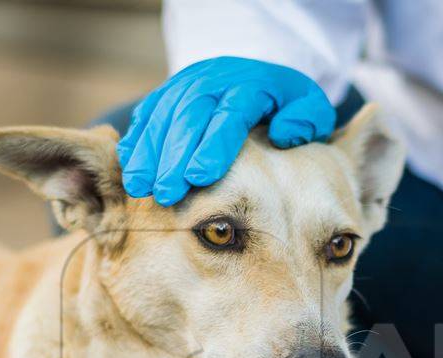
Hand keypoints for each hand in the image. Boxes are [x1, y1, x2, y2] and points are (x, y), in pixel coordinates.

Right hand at [117, 56, 334, 204]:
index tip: (200, 177)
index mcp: (252, 84)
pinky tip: (130, 168)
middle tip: (166, 194)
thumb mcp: (311, 109)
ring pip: (162, 113)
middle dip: (174, 156)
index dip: (213, 145)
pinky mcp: (170, 91)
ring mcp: (189, 82)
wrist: (264, 80)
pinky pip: (148, 112)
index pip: (230, 113)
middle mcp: (216, 78)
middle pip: (189, 114)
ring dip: (148, 152)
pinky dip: (137, 139)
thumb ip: (306, 120)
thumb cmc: (290, 108)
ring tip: (140, 188)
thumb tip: (284, 133)